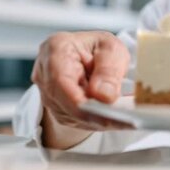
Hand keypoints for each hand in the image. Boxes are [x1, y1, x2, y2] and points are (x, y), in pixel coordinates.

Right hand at [32, 31, 132, 147]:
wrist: (92, 56)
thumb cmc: (99, 49)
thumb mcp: (112, 49)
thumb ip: (109, 69)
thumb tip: (104, 96)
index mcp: (56, 49)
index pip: (60, 80)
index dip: (80, 101)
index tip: (103, 112)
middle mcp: (45, 73)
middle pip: (65, 102)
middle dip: (95, 114)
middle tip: (123, 121)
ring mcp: (48, 93)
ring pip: (71, 115)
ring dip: (98, 119)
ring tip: (124, 119)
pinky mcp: (57, 108)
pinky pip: (76, 120)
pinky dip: (96, 121)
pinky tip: (114, 119)